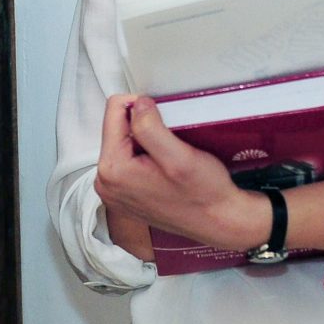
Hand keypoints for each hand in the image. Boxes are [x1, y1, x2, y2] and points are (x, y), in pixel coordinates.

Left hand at [93, 94, 269, 253]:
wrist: (217, 220)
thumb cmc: (203, 194)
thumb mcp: (179, 156)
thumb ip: (150, 127)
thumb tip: (137, 104)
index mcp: (112, 170)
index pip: (113, 112)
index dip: (142, 106)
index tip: (164, 118)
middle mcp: (106, 183)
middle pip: (117, 127)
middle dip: (144, 126)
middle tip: (170, 141)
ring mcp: (113, 190)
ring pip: (124, 141)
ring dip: (147, 140)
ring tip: (170, 154)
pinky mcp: (124, 193)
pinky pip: (129, 159)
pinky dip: (147, 155)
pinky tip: (165, 166)